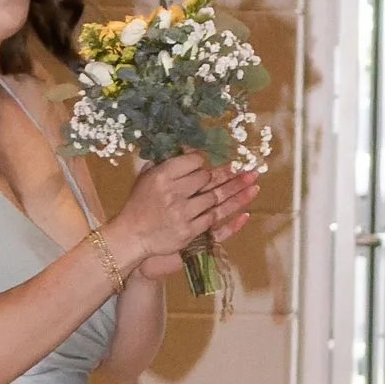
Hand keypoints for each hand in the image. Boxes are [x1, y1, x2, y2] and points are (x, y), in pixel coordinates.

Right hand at [104, 149, 236, 281]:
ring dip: (237, 190)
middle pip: (208, 179)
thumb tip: (185, 148)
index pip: (193, 162)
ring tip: (253, 182)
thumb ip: (164, 162)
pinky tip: (245, 210)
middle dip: (228, 174)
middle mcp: (173, 193)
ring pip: (216, 199)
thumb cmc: (139, 204)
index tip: (213, 161)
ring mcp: (182, 214)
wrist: (131, 236)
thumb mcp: (146, 178)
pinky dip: (231, 216)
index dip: (205, 161)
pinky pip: (215, 221)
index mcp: (162, 176)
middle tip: (248, 168)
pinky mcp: (189, 232)